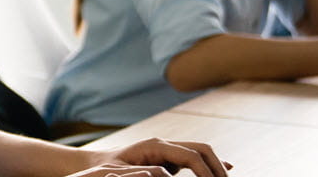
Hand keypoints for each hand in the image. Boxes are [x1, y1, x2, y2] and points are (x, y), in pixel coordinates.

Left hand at [73, 137, 230, 176]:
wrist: (95, 164)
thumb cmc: (105, 170)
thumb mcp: (123, 175)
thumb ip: (146, 175)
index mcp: (155, 146)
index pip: (191, 156)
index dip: (207, 171)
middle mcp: (164, 144)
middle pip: (201, 149)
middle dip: (217, 166)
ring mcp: (167, 149)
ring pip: (200, 152)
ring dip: (215, 166)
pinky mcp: (167, 158)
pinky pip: (193, 159)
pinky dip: (207, 167)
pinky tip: (222, 173)